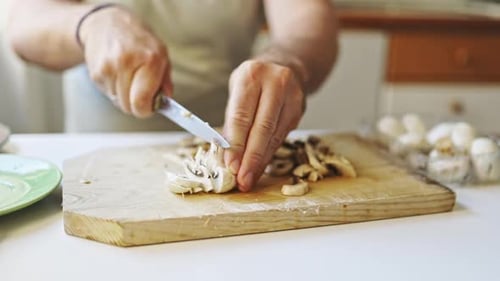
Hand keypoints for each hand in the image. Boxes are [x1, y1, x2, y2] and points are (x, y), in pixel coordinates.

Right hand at [78, 6, 171, 116]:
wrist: (106, 23)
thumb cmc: (138, 40)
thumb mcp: (161, 54)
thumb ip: (166, 81)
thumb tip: (166, 101)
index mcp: (150, 59)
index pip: (141, 101)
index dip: (145, 110)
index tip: (148, 108)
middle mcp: (127, 62)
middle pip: (128, 106)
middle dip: (135, 104)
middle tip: (139, 93)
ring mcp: (108, 67)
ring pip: (118, 101)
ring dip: (124, 96)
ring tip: (127, 78)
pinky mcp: (95, 72)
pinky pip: (107, 94)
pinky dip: (114, 89)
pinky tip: (117, 74)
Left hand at [223, 60, 304, 191]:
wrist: (289, 64)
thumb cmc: (255, 80)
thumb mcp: (238, 89)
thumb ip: (233, 119)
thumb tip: (225, 154)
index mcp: (252, 75)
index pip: (242, 115)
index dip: (236, 143)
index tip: (229, 165)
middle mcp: (275, 83)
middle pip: (262, 128)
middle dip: (251, 158)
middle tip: (241, 179)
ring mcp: (292, 96)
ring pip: (275, 135)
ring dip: (261, 160)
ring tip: (249, 178)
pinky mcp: (300, 109)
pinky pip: (283, 136)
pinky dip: (270, 153)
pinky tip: (261, 167)